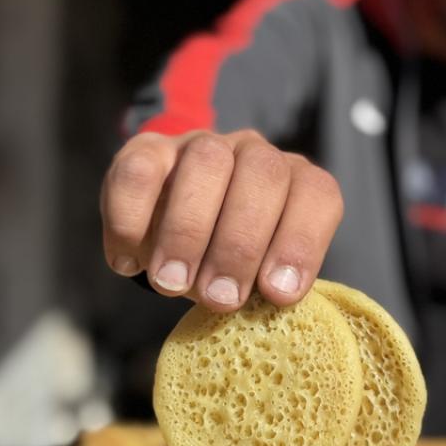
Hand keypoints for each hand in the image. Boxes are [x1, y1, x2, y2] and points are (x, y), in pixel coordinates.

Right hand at [100, 130, 343, 311]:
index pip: (316, 194)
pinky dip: (132, 219)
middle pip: (263, 175)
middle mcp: (254, 153)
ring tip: (172, 284)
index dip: (301, 243)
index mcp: (296, 181)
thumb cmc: (227, 261)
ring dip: (188, 230)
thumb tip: (268, 300)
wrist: (168, 228)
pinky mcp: (147, 149)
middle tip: (219, 299)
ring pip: (206, 162)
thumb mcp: (256, 275)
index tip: (277, 294)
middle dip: (241, 244)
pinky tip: (129, 262)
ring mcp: (201, 145)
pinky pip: (140, 170)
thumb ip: (267, 282)